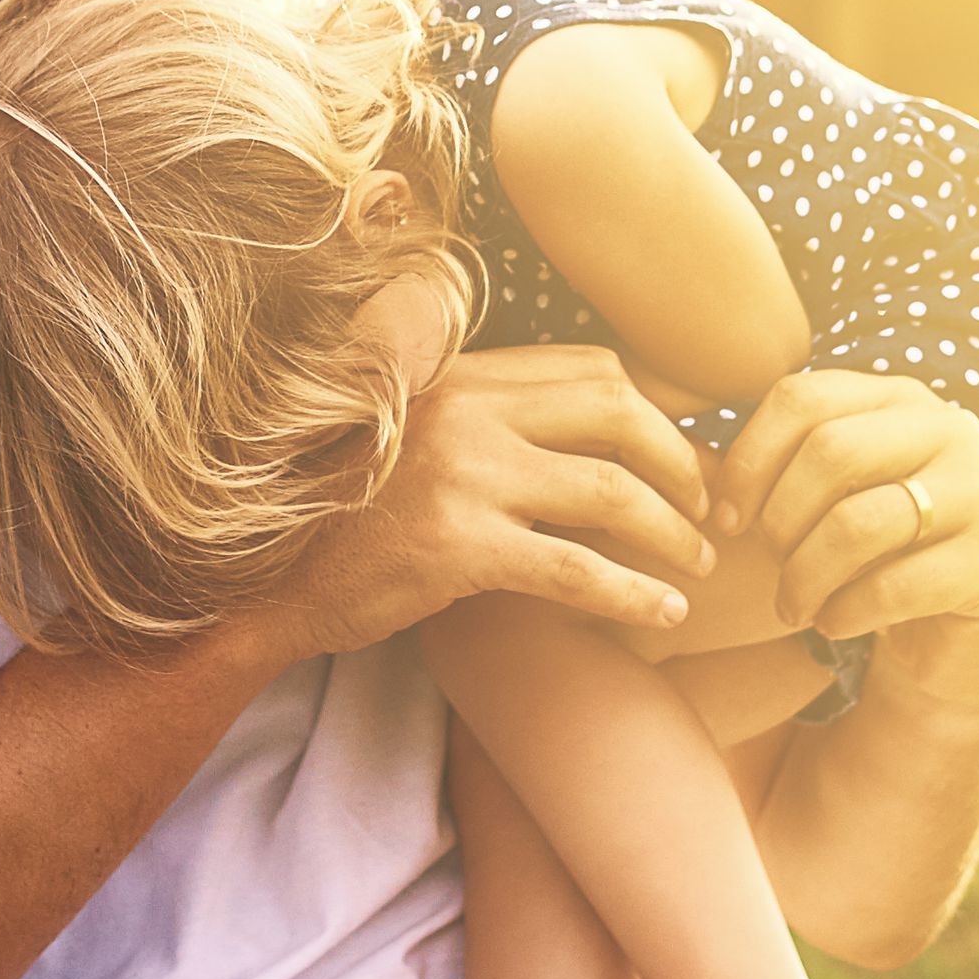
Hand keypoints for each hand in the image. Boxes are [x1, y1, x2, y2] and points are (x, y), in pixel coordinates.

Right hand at [254, 341, 717, 663]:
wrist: (267, 583)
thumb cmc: (347, 517)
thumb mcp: (414, 438)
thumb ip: (490, 420)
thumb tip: (599, 430)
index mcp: (458, 374)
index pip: (589, 366)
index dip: (655, 407)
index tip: (687, 450)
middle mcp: (464, 409)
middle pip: (616, 411)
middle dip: (681, 459)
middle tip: (711, 505)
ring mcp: (462, 474)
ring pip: (610, 488)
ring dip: (672, 528)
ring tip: (700, 561)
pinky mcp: (458, 547)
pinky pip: (575, 567)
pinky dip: (635, 591)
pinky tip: (667, 611)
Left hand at [718, 372, 978, 704]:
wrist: (953, 633)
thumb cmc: (868, 556)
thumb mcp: (824, 499)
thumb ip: (772, 468)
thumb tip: (684, 463)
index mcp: (900, 398)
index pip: (802, 398)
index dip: (749, 459)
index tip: (727, 519)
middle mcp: (951, 430)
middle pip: (830, 452)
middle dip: (779, 519)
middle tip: (769, 563)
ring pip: (858, 523)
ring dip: (804, 575)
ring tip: (792, 604)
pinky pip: (892, 586)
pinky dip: (844, 613)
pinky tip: (834, 623)